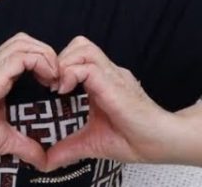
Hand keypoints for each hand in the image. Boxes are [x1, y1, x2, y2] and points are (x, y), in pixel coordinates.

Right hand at [0, 32, 58, 169]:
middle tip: (56, 80)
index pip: (21, 53)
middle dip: (46, 54)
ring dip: (46, 56)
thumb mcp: (1, 139)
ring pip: (24, 42)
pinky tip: (47, 82)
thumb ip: (24, 146)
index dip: (42, 63)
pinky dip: (42, 63)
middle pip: (24, 40)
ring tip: (54, 80)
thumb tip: (43, 162)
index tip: (52, 87)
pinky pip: (24, 56)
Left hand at [45, 36, 179, 168]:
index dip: (58, 65)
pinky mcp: (113, 83)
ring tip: (59, 87)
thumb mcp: (91, 142)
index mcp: (100, 82)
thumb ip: (68, 148)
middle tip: (51, 83)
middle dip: (59, 59)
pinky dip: (70, 73)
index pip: (76, 56)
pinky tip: (65, 90)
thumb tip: (46, 162)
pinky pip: (87, 65)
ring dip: (64, 64)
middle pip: (78, 45)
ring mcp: (111, 75)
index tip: (49, 86)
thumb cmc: (134, 140)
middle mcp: (106, 74)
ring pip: (82, 47)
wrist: (160, 143)